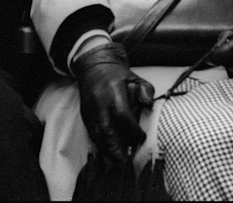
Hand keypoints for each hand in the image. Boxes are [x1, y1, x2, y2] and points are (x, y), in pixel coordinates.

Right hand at [72, 42, 154, 165]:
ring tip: (118, 165)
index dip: (132, 130)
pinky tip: (109, 156)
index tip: (141, 137)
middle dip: (116, 150)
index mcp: (112, 92)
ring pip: (97, 136)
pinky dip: (100, 147)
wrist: (93, 66)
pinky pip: (92, 135)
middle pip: (106, 131)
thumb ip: (145, 91)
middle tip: (126, 163)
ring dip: (107, 152)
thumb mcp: (136, 78)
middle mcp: (99, 103)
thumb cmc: (118, 75)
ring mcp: (89, 110)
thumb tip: (148, 105)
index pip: (122, 115)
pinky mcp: (84, 116)